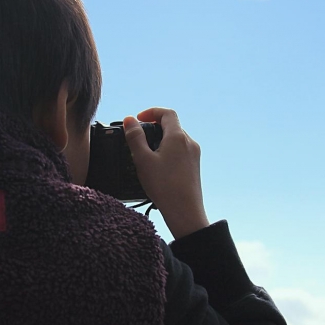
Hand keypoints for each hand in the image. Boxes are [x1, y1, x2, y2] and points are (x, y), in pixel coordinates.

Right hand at [123, 108, 209, 239]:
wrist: (185, 212)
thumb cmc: (164, 186)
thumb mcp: (143, 160)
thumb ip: (135, 138)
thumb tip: (129, 120)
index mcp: (178, 137)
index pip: (167, 113)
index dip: (151, 112)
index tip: (139, 119)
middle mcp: (189, 143)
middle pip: (172, 126)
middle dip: (154, 127)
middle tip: (139, 137)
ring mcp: (194, 155)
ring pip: (176, 139)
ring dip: (161, 140)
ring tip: (146, 155)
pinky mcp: (194, 167)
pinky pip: (180, 152)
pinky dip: (168, 152)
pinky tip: (157, 167)